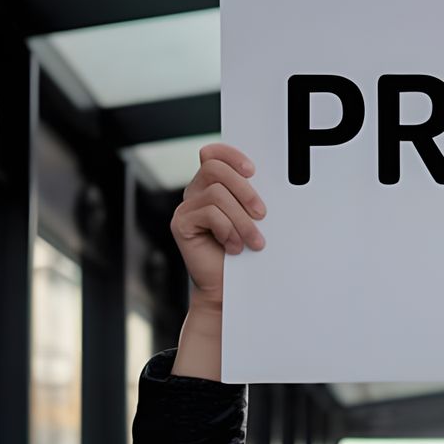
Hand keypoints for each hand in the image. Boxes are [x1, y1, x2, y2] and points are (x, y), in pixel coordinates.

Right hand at [168, 141, 264, 306]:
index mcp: (211, 186)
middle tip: (262, 214)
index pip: (213, 154)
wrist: (228, 289)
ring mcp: (186, 208)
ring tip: (253, 241)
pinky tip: (234, 247)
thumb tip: (263, 181)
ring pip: (217, 194)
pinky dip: (228, 230)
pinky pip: (209, 214)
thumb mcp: (250, 220)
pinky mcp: (181, 224)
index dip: (231, 155)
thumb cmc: (242, 255)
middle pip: (215, 169)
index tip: (253, 171)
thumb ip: (248, 198)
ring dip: (242, 220)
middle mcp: (195, 193)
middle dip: (244, 190)